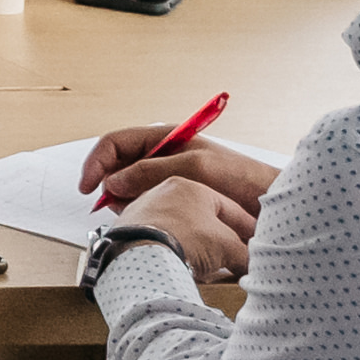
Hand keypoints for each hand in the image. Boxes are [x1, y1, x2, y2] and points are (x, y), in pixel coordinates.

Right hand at [79, 122, 276, 209]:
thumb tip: (111, 182)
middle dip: (108, 185)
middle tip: (111, 207)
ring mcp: (165, 178)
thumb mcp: (195, 169)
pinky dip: (138, 211)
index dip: (97, 162)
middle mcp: (160, 156)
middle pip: (117, 166)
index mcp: (164, 139)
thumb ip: (151, 171)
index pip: (115, 142)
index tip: (88, 187)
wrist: (271, 205)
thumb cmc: (240, 180)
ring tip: (136, 215)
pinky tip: (150, 220)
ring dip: (123, 201)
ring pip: (127, 187)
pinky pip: (143, 203)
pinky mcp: (173, 199)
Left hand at [120, 175, 255, 281]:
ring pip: (180, 228)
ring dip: (196, 244)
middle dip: (220, 236)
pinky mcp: (127, 229)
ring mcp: (142, 209)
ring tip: (209, 263)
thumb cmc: (188, 240)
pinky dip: (173, 250)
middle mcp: (162, 192)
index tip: (259, 242)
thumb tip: (250, 264)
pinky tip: (180, 263)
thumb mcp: (228, 247)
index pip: (229, 208)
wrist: (142, 255)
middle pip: (203, 217)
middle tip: (236, 253)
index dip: (248, 227)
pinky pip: (159, 239)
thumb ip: (244, 253)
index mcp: (190, 186)